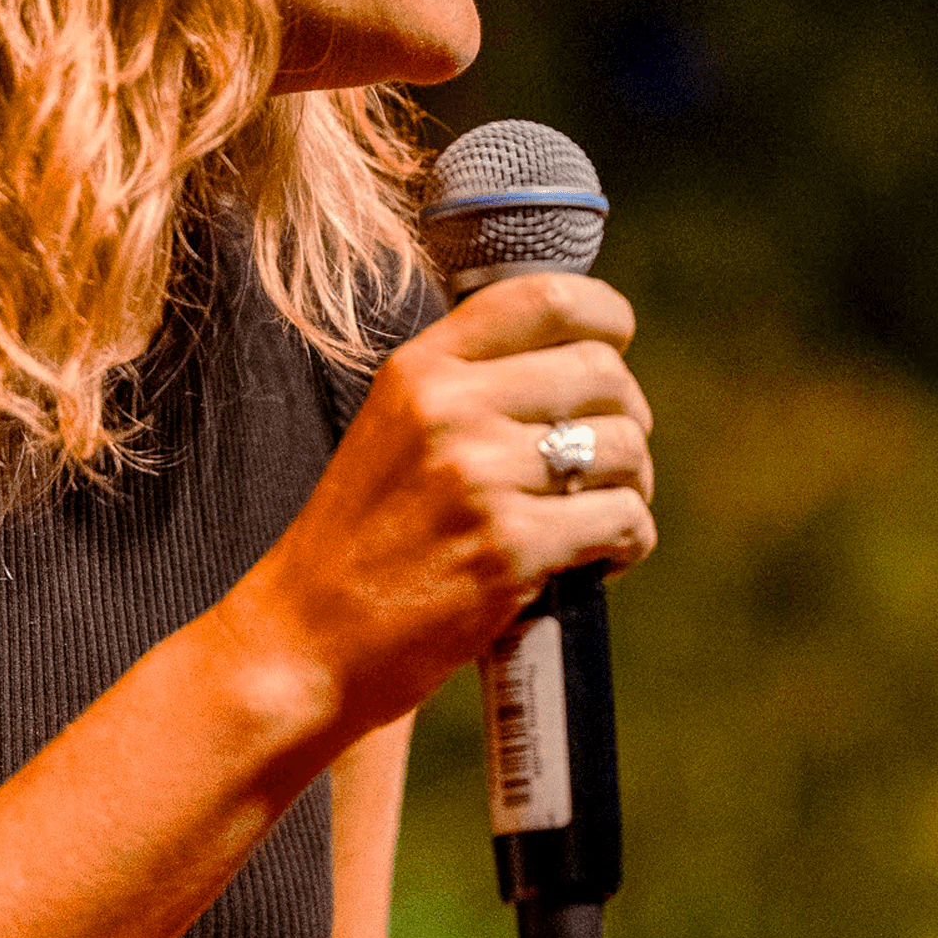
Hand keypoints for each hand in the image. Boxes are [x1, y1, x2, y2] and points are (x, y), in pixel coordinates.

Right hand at [238, 273, 654, 743]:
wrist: (305, 641)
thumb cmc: (363, 538)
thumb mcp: (395, 426)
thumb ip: (470, 384)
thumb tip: (586, 357)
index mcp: (420, 367)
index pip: (546, 296)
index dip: (605, 315)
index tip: (615, 344)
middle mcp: (450, 407)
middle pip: (602, 370)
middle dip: (626, 416)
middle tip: (605, 461)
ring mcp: (480, 476)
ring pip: (624, 446)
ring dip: (631, 484)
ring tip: (597, 514)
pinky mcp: (510, 547)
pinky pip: (624, 519)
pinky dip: (629, 541)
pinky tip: (596, 560)